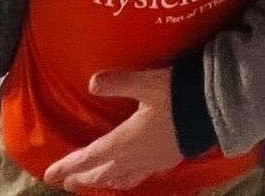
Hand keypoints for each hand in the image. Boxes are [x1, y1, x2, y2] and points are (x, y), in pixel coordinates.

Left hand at [43, 67, 182, 191]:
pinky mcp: (167, 160)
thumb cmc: (178, 94)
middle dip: (82, 177)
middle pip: (103, 173)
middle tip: (65, 182)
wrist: (214, 109)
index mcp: (126, 140)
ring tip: (92, 183)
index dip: (69, 166)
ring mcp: (152, 161)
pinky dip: (125, 179)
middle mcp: (135, 156)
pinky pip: (138, 176)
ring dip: (103, 181)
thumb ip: (120, 82)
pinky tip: (128, 175)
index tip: (50, 174)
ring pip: (121, 178)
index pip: (91, 156)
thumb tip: (92, 81)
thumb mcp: (147, 82)